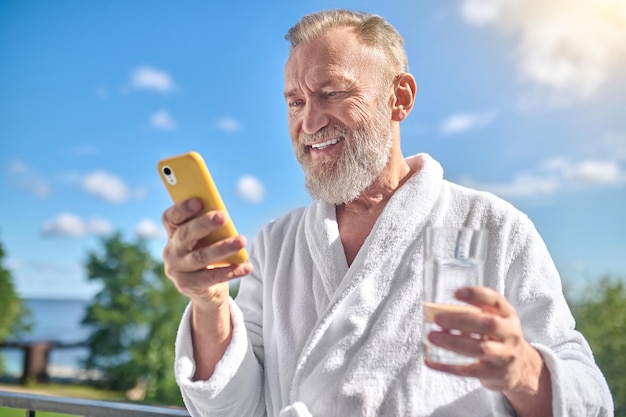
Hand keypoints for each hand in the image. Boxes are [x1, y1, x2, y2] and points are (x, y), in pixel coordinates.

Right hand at [161, 197, 251, 308]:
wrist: (205, 290)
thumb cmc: (207, 254)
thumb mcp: (205, 239)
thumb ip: (209, 227)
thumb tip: (222, 215)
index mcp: (173, 234)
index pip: (170, 218)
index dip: (182, 209)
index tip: (198, 201)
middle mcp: (171, 251)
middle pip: (185, 235)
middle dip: (204, 224)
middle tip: (223, 216)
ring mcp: (177, 270)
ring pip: (200, 257)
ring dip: (222, 248)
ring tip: (242, 241)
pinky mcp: (188, 286)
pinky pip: (212, 277)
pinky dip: (231, 271)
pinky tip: (246, 266)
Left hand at [425, 286, 551, 415]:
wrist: (522, 369)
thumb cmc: (499, 337)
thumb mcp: (496, 320)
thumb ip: (474, 313)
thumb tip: (435, 311)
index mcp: (508, 315)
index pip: (496, 301)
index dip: (477, 295)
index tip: (456, 293)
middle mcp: (510, 334)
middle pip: (489, 325)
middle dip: (462, 321)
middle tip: (438, 318)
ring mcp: (505, 356)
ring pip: (480, 349)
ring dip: (454, 342)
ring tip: (432, 337)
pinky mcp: (494, 374)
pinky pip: (469, 371)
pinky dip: (447, 366)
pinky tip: (430, 361)